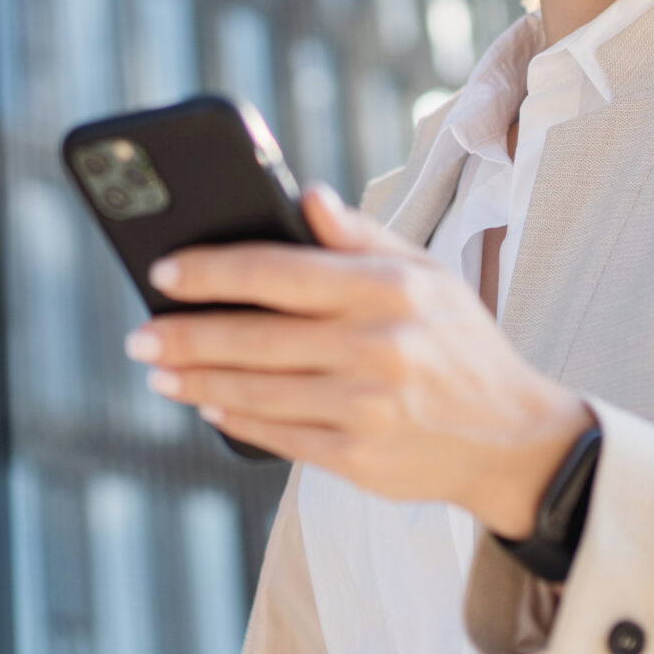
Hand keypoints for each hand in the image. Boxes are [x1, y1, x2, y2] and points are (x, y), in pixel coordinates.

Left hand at [127, 186, 595, 537]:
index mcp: (393, 290)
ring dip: (197, 381)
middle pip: (256, 338)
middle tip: (139, 333)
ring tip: (159, 370)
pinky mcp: (360, 459)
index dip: (213, 271)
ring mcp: (368, 408)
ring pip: (257, 392)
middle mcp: (379, 348)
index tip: (163, 271)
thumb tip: (304, 194)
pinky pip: (279, 436)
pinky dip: (235, 420)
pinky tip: (208, 405)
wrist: (514, 439)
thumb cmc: (460, 345)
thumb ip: (363, 236)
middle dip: (185, 335)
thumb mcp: (430, 276)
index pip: (281, 272)